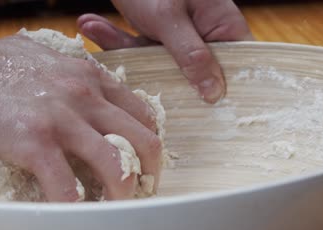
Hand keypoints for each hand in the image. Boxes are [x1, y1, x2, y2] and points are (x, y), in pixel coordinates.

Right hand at [0, 36, 161, 201]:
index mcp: (90, 78)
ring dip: (122, 194)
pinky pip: (67, 186)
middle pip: (143, 140)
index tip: (142, 163)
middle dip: (149, 172)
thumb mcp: (47, 59)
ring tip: (112, 208)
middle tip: (140, 191)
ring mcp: (61, 120)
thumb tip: (91, 99)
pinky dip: (74, 207)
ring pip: (117, 164)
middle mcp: (85, 96)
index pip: (142, 114)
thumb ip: (75, 76)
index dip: (148, 143)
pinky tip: (72, 214)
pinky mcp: (34, 143)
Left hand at [77, 0, 251, 102]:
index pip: (233, 69)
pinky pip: (137, 46)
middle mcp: (204, 35)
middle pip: (192, 73)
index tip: (202, 117)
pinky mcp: (155, 32)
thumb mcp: (171, 19)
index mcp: (223, 28)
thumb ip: (192, 56)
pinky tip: (89, 22)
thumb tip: (214, 94)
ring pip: (158, 63)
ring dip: (125, 51)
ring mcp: (178, 36)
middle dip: (162, 80)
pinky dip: (114, 37)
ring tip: (92, 28)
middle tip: (138, 98)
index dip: (221, 93)